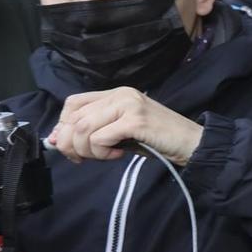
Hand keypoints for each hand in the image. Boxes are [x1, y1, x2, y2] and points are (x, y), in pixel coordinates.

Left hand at [48, 88, 203, 165]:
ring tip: (106, 156)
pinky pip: (100, 138)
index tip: (68, 146)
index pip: (73, 103)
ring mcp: (128, 105)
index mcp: (116, 93)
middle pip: (74, 117)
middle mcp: (121, 94)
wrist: (193, 144)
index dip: (63, 126)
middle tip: (82, 159)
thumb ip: (95, 130)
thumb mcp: (123, 132)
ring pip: (83, 128)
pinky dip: (102, 152)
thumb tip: (57, 139)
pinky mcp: (135, 121)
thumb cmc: (159, 140)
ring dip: (87, 150)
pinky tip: (118, 155)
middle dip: (70, 143)